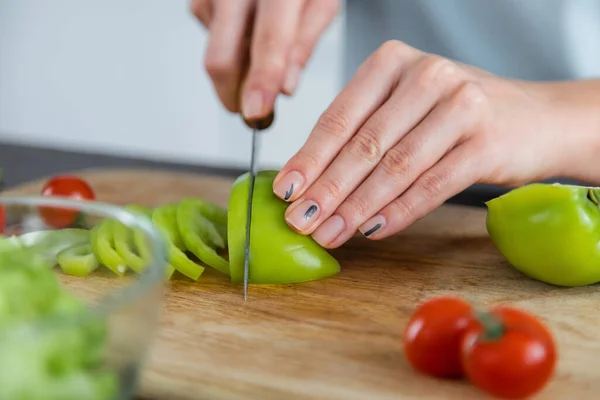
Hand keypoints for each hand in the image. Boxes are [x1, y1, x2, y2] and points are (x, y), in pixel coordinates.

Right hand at [190, 0, 338, 119]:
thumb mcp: (321, 2)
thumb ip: (304, 45)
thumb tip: (285, 88)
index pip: (267, 40)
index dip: (261, 81)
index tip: (257, 111)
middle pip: (222, 58)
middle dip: (234, 96)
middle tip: (253, 111)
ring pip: (214, 55)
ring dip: (236, 74)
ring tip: (260, 61)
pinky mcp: (198, 0)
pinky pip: (211, 41)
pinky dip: (232, 50)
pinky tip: (247, 35)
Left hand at [273, 40, 582, 247]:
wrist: (536, 119)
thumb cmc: (455, 115)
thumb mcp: (405, 108)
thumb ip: (362, 132)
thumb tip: (309, 180)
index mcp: (393, 62)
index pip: (340, 117)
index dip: (309, 158)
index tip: (285, 190)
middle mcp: (426, 76)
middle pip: (363, 144)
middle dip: (327, 189)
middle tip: (300, 221)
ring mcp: (461, 106)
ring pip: (395, 167)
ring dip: (356, 207)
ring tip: (330, 233)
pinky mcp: (487, 143)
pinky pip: (431, 186)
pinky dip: (398, 212)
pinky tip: (372, 230)